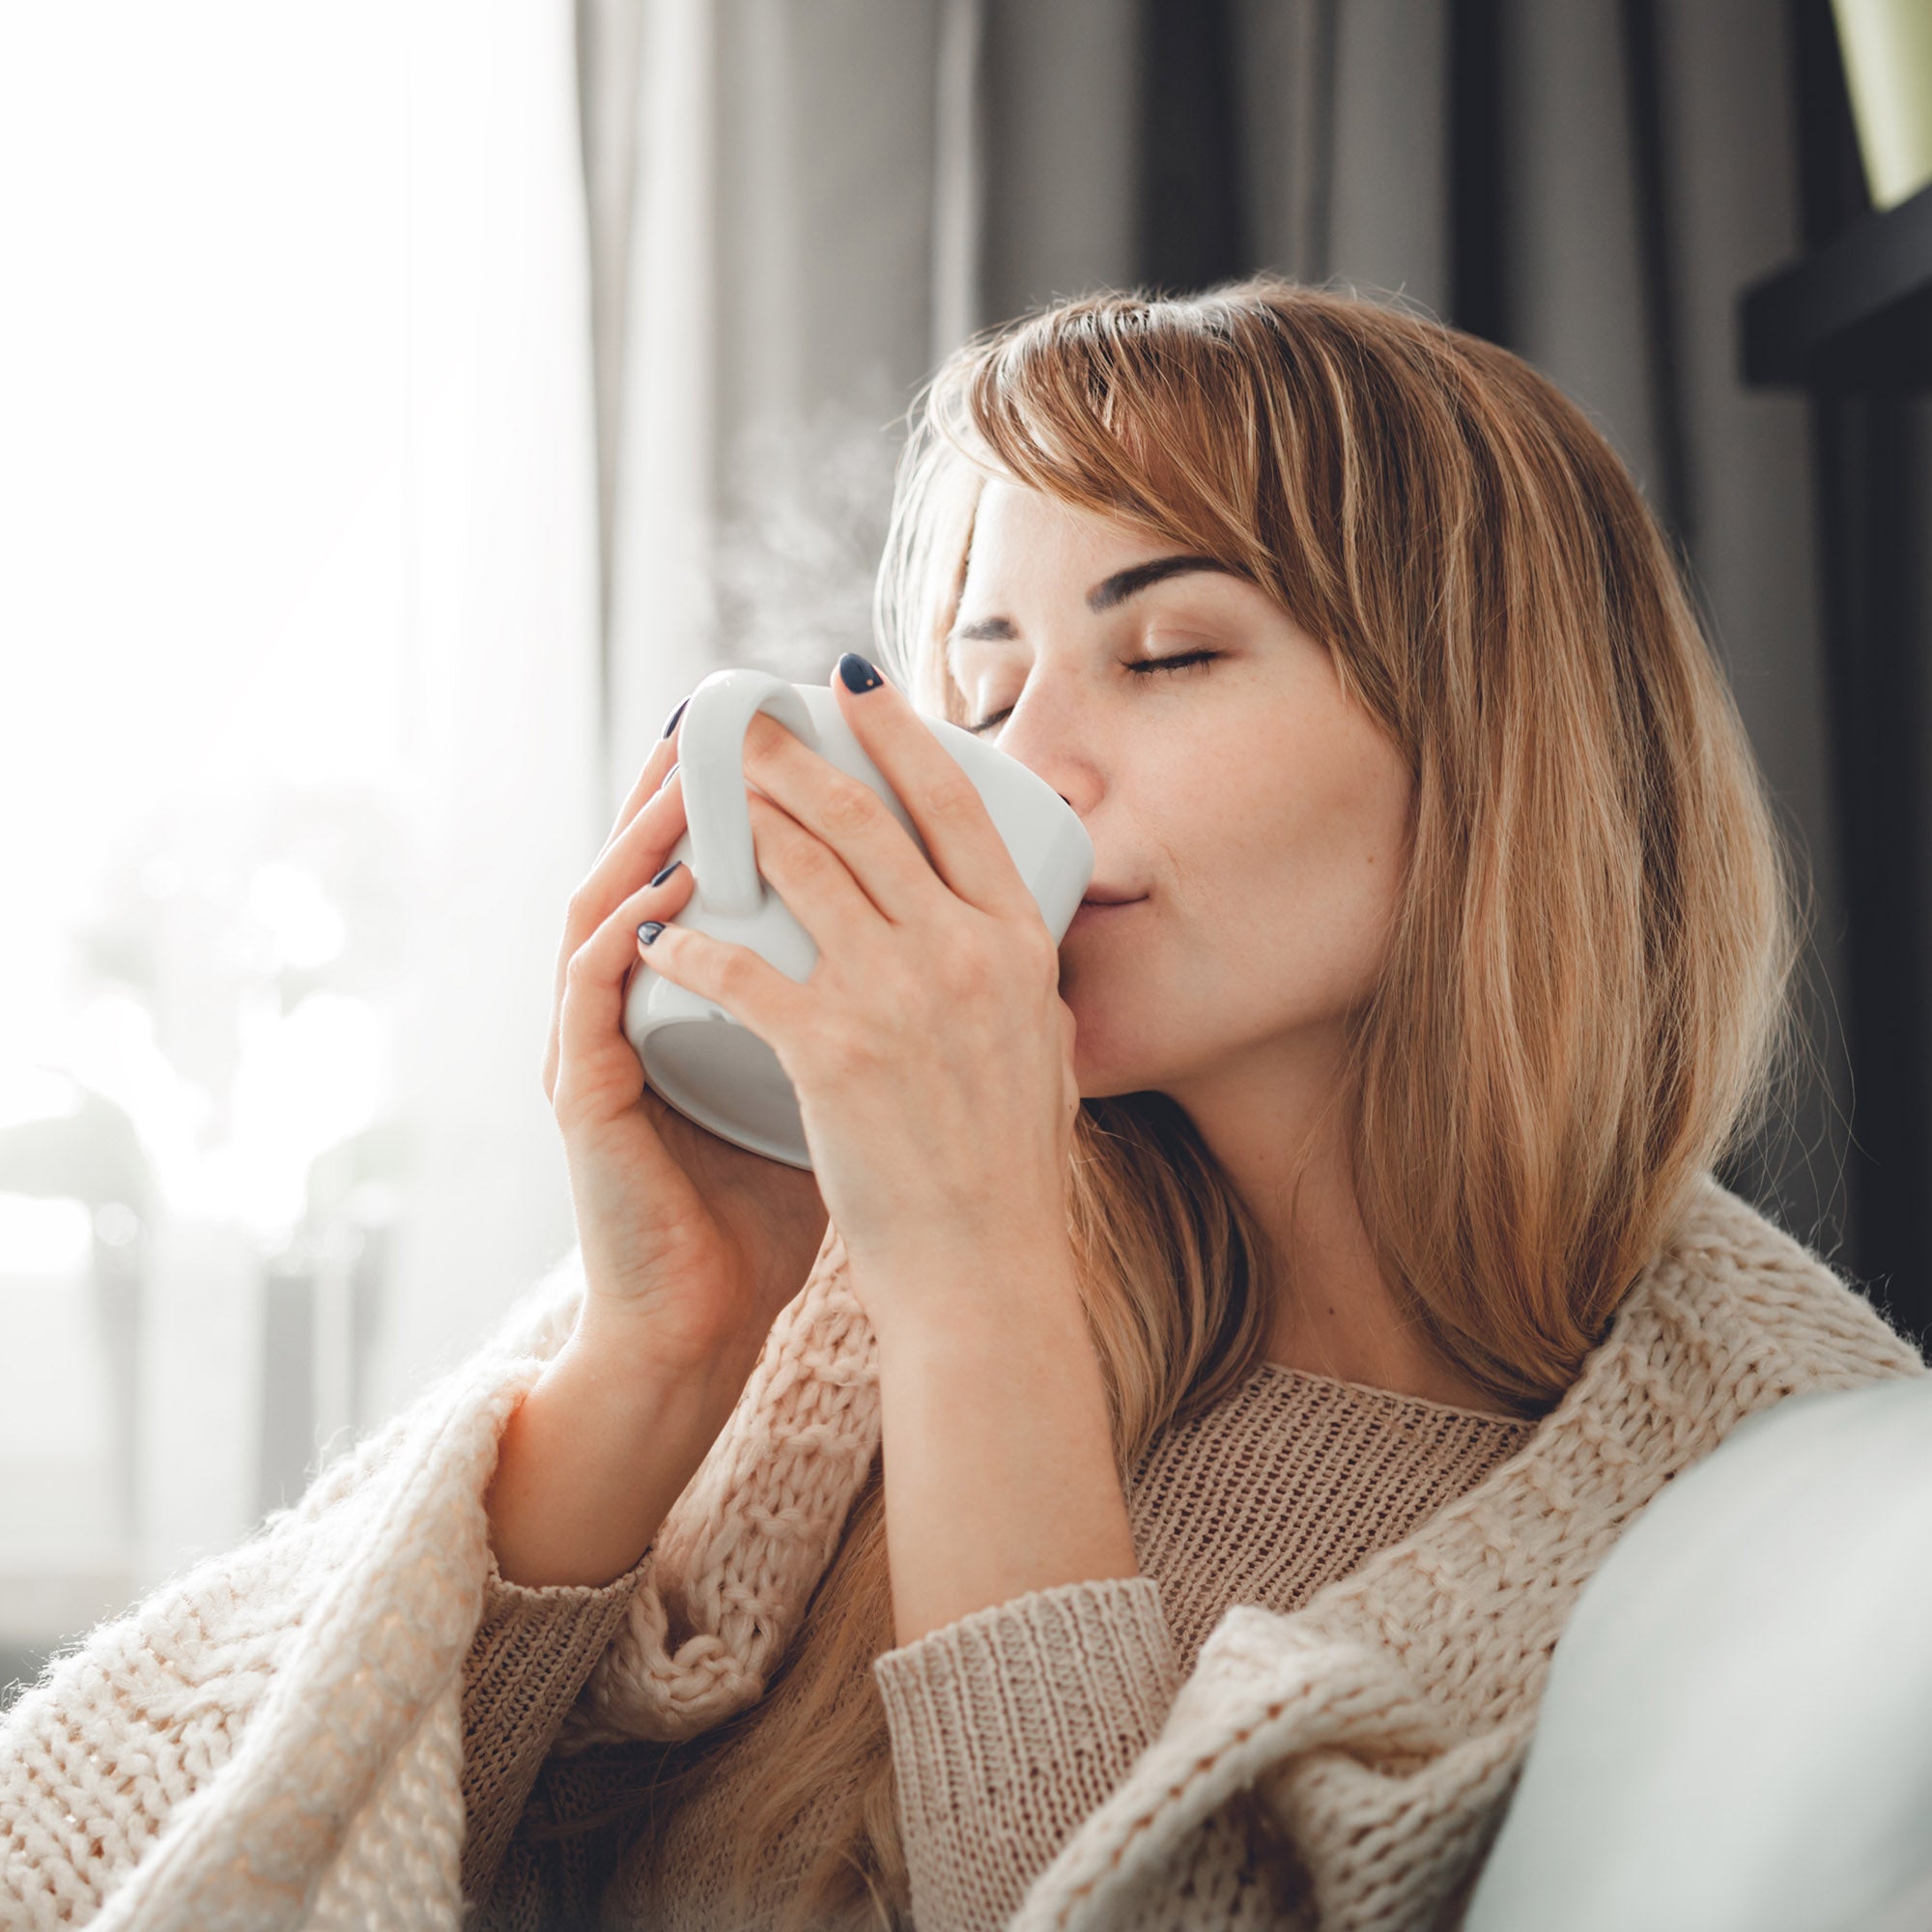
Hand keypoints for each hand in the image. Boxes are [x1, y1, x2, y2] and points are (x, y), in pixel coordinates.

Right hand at [543, 707, 830, 1375]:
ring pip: (607, 905)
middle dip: (689, 784)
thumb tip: (967, 953)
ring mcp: (599, 1045)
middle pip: (648, 862)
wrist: (708, 1317)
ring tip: (698, 773)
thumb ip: (868, 1017)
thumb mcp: (834, 1086)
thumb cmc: (775, 1205)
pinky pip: (593, 992)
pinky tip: (669, 887)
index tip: (793, 734)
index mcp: (692, 999)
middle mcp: (635, 1006)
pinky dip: (628, 930)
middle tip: (735, 714)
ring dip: (647, 834)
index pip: (703, 872)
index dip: (740, 800)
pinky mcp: (584, 1094)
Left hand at [629, 654, 1081, 1341]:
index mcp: (1018, 944)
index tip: (850, 686)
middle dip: (794, 755)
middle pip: (865, 817)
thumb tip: (1013, 942)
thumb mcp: (1044, 1054)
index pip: (957, 807)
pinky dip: (693, 944)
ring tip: (697, 797)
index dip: (898, 733)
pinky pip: (744, 967)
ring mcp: (900, 996)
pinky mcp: (834, 1049)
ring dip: (738, 822)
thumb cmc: (1009, 1172)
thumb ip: (1020, 986)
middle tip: (746, 721)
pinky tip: (660, 933)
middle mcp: (965, 952)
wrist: (983, 1270)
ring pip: (802, 869)